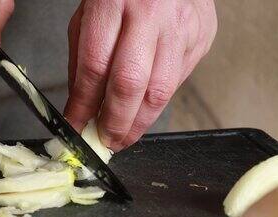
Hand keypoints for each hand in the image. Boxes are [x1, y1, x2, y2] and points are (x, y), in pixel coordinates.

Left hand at [65, 0, 216, 150]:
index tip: (77, 126)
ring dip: (140, 123)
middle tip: (105, 141)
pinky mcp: (201, 38)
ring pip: (160, 91)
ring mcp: (181, 27)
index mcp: (114, 1)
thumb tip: (82, 106)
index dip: (84, 105)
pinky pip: (178, 82)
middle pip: (130, 84)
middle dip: (115, 122)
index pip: (95, 67)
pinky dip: (158, 103)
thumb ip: (84, 57)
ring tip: (124, 137)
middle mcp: (151, 14)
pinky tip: (145, 110)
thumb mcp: (91, 11)